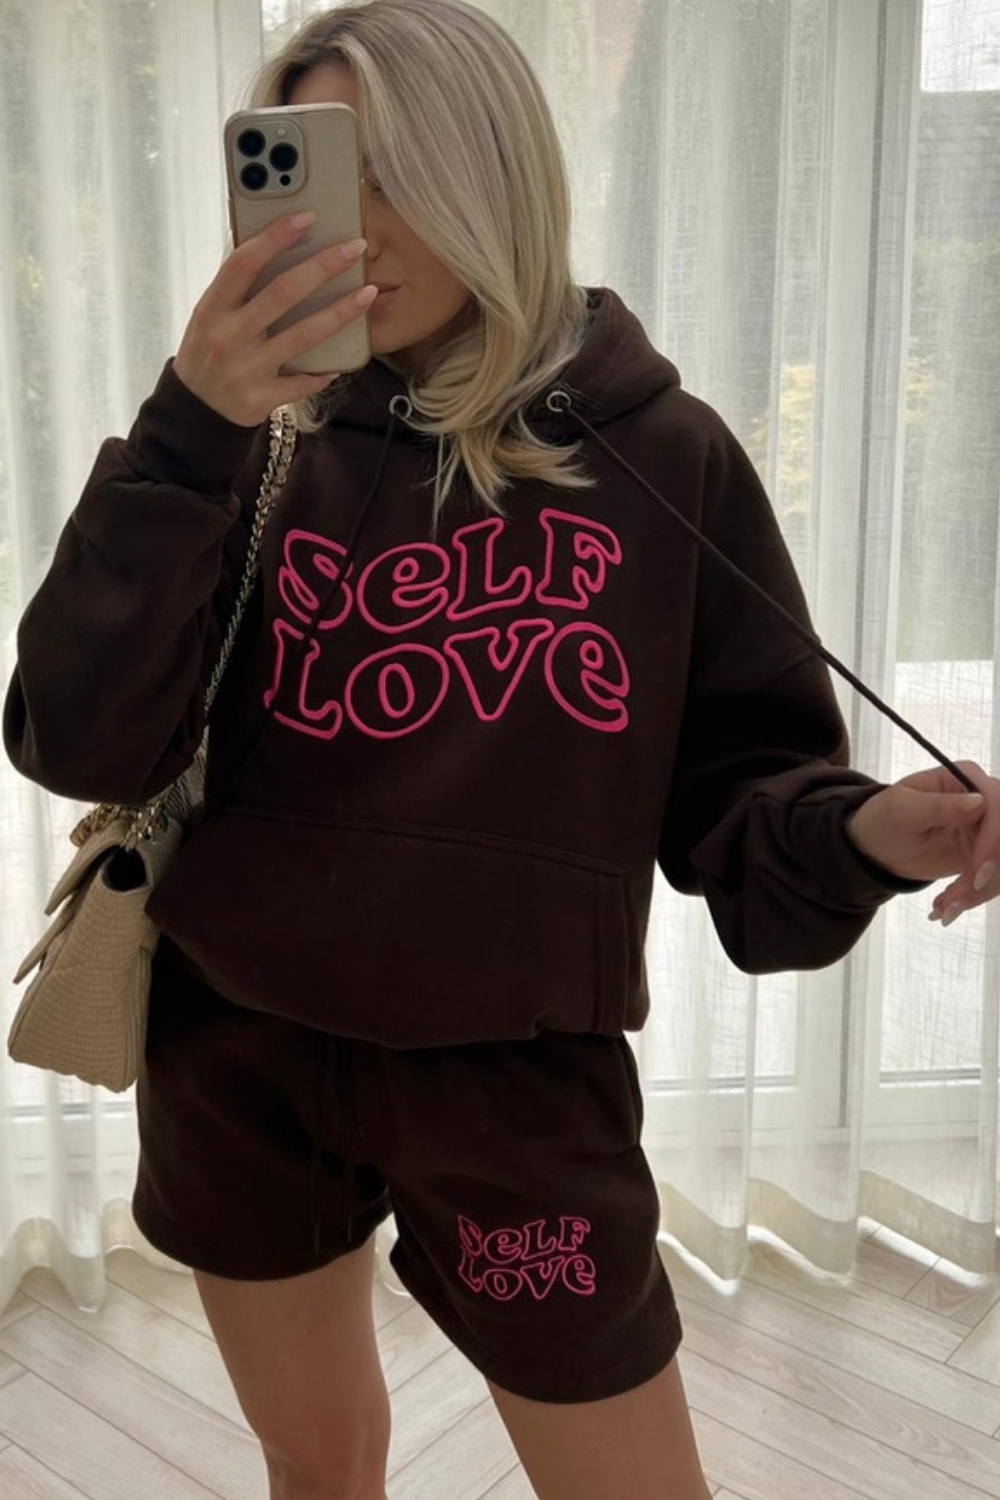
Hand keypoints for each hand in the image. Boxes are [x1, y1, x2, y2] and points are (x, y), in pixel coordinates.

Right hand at [173, 213, 376, 426]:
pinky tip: (342, 361)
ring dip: (340, 313)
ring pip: (302, 335)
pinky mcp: (261, 398)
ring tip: (368, 293)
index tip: (307, 217)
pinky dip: (323, 371)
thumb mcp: (209, 314)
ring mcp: (246, 368)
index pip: (244, 262)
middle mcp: (229, 335)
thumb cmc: (208, 350)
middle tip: (355, 248)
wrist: (195, 408)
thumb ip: (236, 287)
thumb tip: (271, 244)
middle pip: (282, 293)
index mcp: (212, 307)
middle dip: (323, 267)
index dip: (275, 238)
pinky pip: (302, 382)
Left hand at [846, 761, 999, 925]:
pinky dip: (974, 897)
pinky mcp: (985, 854)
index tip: (977, 871)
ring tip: (944, 908)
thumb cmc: (883, 819)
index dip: (994, 840)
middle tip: (955, 901)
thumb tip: (978, 801)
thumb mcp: (901, 810)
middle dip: (986, 876)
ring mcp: (987, 830)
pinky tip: (945, 907)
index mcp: (966, 778)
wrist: (877, 847)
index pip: (997, 805)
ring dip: (978, 892)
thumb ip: (938, 806)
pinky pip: (993, 878)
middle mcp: (984, 800)